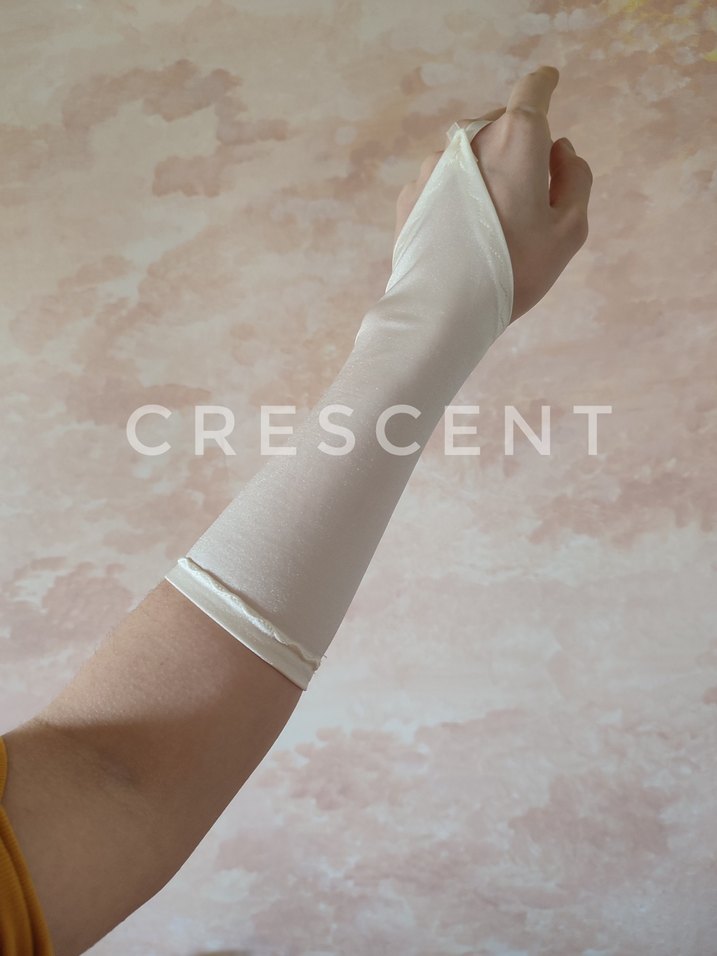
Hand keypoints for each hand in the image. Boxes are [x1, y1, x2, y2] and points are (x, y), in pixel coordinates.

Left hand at [394, 66, 592, 323]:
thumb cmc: (513, 270)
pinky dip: (456, 194)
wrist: (440, 309)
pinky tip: (459, 235)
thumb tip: (560, 150)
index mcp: (515, 140)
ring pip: (470, 155)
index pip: (532, 91)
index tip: (547, 83)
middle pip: (501, 125)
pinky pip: (443, 182)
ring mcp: (433, 166)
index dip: (544, 85)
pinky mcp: (410, 194)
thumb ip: (575, 179)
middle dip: (518, 145)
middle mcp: (469, 140)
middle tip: (528, 196)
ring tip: (490, 225)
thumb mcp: (568, 231)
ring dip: (485, 172)